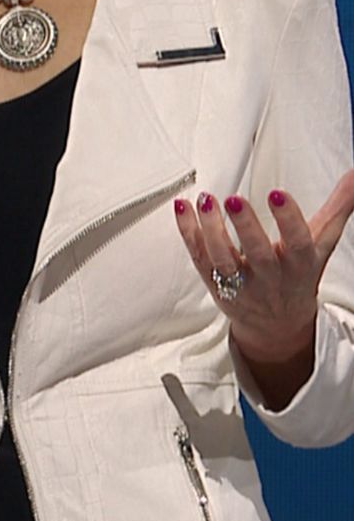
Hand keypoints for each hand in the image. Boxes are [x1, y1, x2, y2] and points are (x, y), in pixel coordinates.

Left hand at [174, 170, 353, 370]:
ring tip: (205, 199)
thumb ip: (338, 207)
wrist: (278, 327)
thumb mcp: (322, 244)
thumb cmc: (299, 276)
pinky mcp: (214, 284)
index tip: (278, 193)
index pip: (298, 244)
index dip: (288, 220)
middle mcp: (270, 278)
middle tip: (234, 198)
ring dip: (210, 230)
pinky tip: (182, 207)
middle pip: (257, 255)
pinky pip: (199, 259)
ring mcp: (239, 285)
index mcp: (299, 266)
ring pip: (222, 261)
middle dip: (246, 228)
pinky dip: (187, 234)